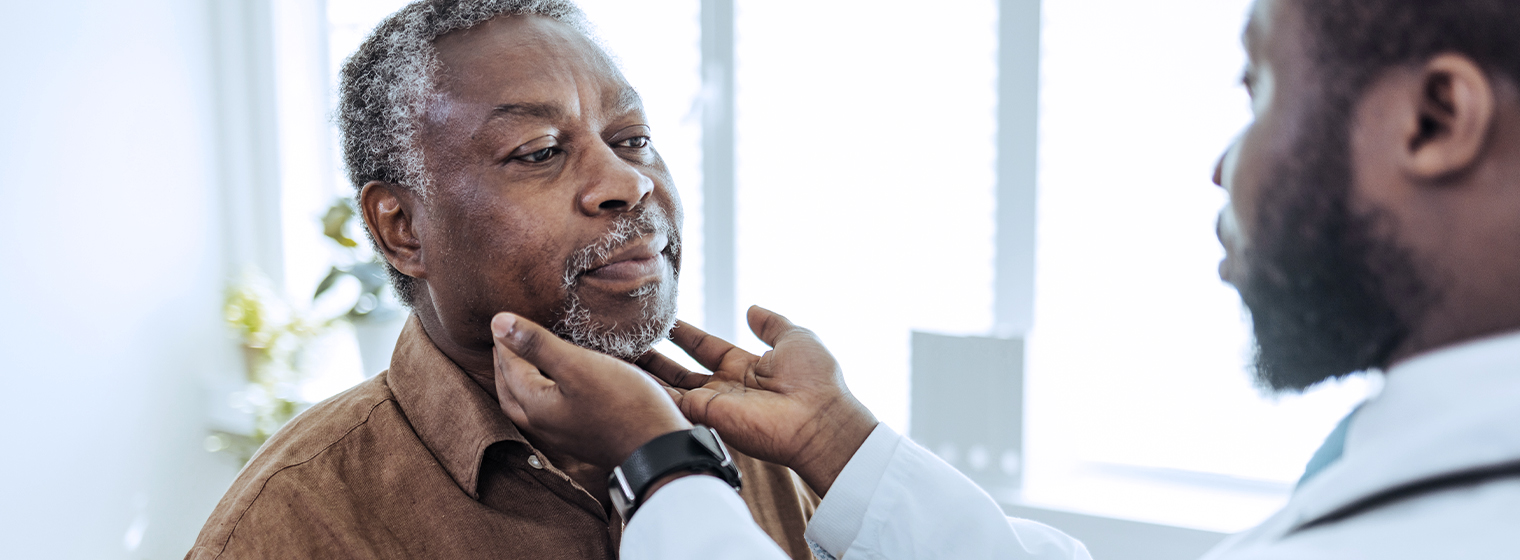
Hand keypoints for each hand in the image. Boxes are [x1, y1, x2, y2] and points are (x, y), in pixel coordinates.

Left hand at [490, 312, 690, 470]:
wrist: (659, 448)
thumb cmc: (623, 404)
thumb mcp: (579, 366)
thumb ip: (538, 344)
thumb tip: (496, 322)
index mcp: (535, 405)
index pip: (509, 366)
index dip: (505, 339)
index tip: (502, 317)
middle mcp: (542, 424)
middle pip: (510, 390)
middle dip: (505, 363)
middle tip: (506, 339)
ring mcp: (562, 434)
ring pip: (528, 404)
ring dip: (521, 380)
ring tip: (528, 358)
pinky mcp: (581, 437)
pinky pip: (548, 410)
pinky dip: (542, 391)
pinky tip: (560, 383)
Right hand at [636, 306, 877, 494]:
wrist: (819, 418)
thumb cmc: (815, 379)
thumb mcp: (794, 338)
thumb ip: (770, 323)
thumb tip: (752, 308)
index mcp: (744, 366)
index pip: (704, 347)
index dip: (684, 334)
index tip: (663, 320)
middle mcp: (725, 386)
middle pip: (679, 370)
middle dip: (653, 357)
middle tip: (626, 340)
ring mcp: (713, 403)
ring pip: (668, 387)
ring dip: (643, 373)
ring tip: (614, 354)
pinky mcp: (705, 416)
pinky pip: (669, 401)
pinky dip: (647, 389)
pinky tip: (624, 373)